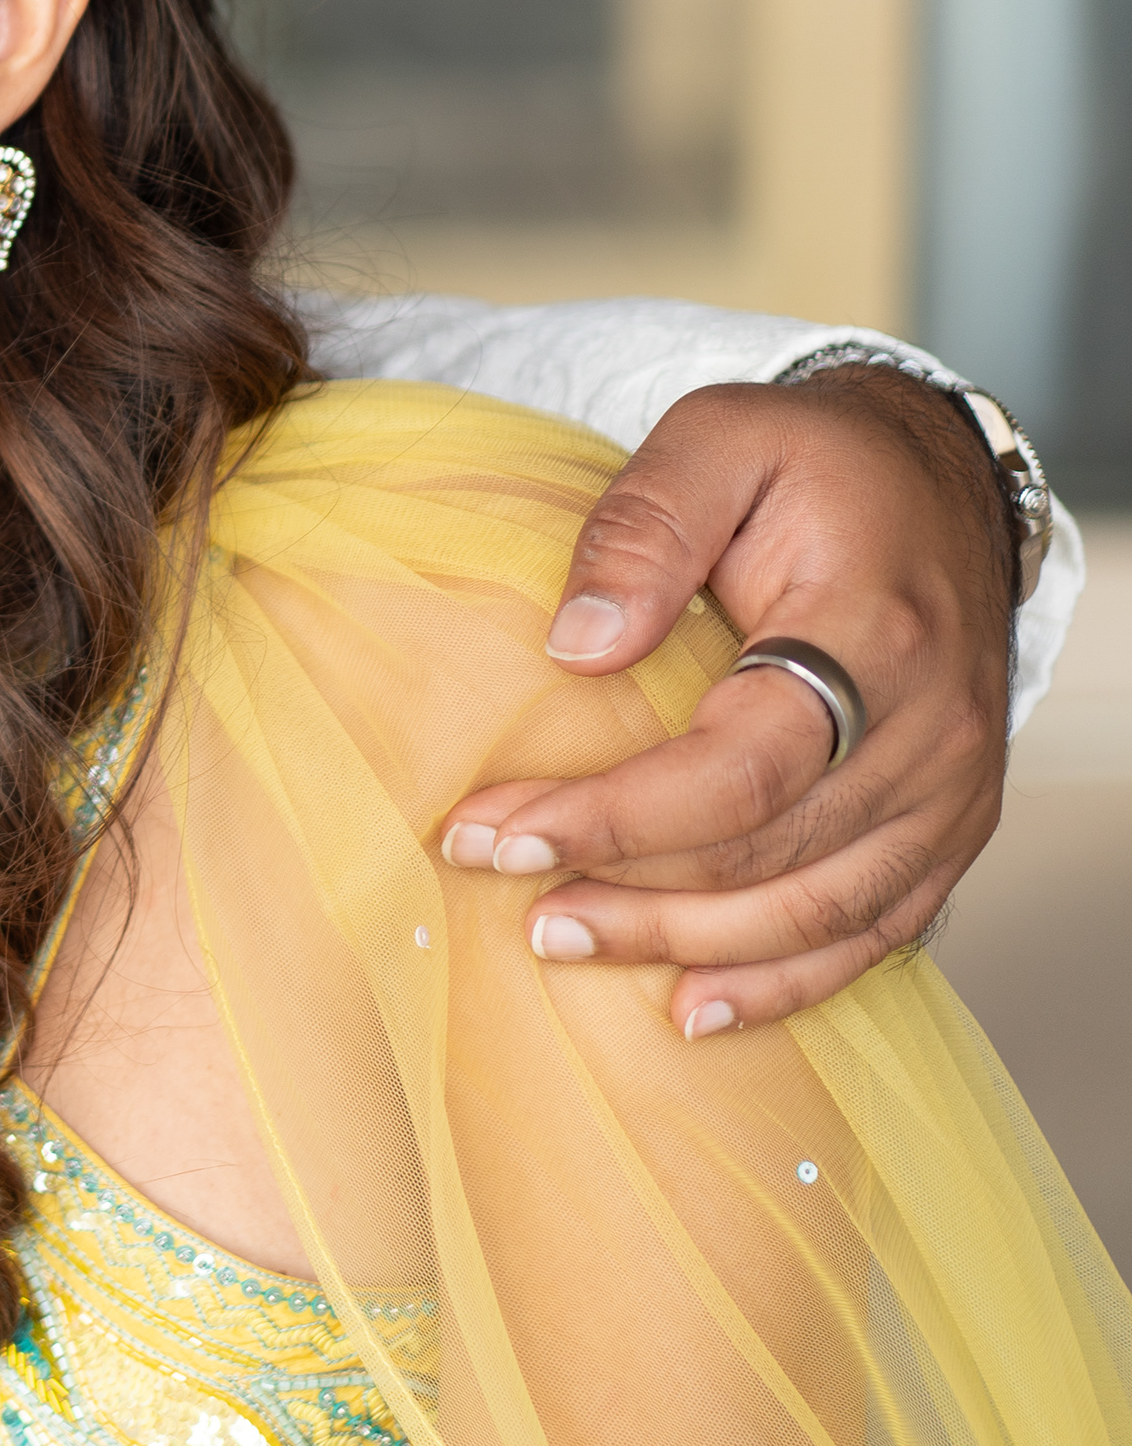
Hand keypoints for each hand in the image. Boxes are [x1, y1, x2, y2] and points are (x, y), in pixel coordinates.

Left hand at [435, 365, 1013, 1034]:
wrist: (938, 483)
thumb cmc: (815, 464)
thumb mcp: (720, 437)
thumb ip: (643, 526)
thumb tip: (574, 643)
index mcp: (872, 634)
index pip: (741, 765)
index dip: (614, 815)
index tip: (495, 832)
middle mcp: (929, 733)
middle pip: (769, 854)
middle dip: (622, 885)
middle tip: (500, 888)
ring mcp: (951, 794)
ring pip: (815, 913)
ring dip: (684, 945)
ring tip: (561, 942)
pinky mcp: (947, 830)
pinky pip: (876, 933)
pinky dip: (785, 982)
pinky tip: (695, 1007)